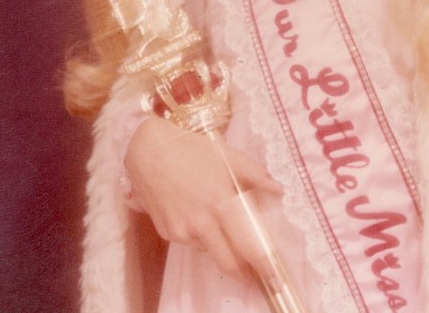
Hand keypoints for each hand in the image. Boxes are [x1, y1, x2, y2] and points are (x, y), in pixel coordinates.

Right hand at [125, 116, 280, 280]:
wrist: (150, 151)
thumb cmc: (193, 150)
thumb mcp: (230, 157)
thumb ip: (256, 175)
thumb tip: (277, 191)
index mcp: (221, 203)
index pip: (247, 246)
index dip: (262, 265)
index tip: (274, 277)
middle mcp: (201, 223)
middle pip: (228, 263)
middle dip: (244, 272)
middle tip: (255, 272)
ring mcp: (182, 231)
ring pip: (210, 250)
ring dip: (221, 246)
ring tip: (221, 225)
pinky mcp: (168, 233)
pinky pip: (192, 241)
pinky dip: (201, 235)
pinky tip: (199, 214)